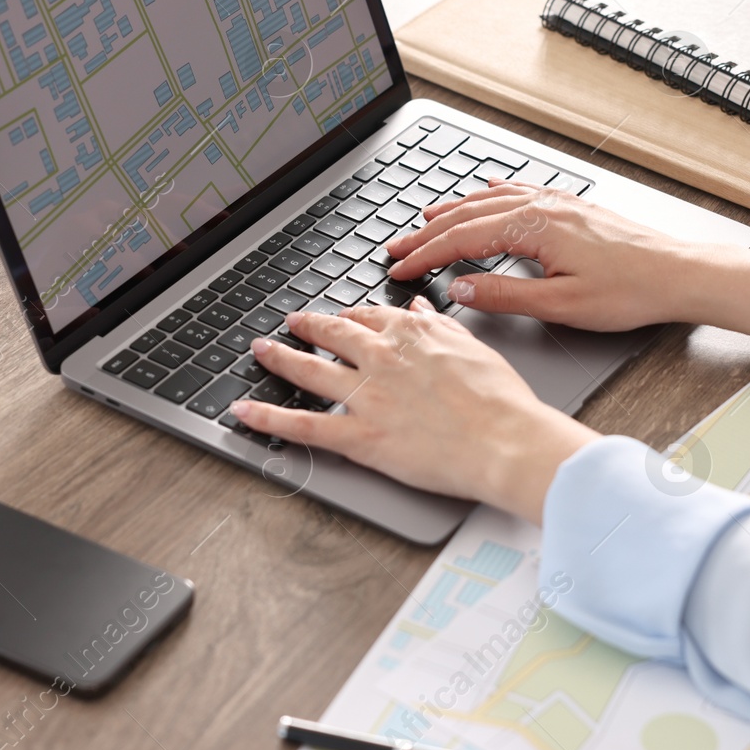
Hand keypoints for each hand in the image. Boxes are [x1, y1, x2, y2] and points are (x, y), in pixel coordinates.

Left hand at [230, 298, 598, 522]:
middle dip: (307, 327)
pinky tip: (243, 412)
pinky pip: (302, 424)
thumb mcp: (475, 348)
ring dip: (278, 358)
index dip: (349, 316)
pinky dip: (268, 418)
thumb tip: (420, 309)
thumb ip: (442, 327)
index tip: (339, 316)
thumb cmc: (501, 400)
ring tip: (260, 351)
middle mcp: (382, 358)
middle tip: (290, 323)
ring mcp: (365, 396)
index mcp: (412, 335)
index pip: (370, 317)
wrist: (506, 440)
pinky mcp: (358, 435)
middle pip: (332, 335)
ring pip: (308, 370)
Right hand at [384, 181, 749, 347]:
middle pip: (470, 215)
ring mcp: (559, 203)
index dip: (426, 256)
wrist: (680, 273)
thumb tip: (460, 289)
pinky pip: (523, 190)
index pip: (463, 239)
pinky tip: (489, 187)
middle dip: (429, 233)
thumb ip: (505, 296)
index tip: (399, 269)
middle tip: (398, 248)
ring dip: (456, 209)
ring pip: (493, 199)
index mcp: (534, 228)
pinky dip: (496, 191)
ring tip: (427, 218)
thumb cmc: (631, 291)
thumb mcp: (561, 305)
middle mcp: (543, 207)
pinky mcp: (574, 207)